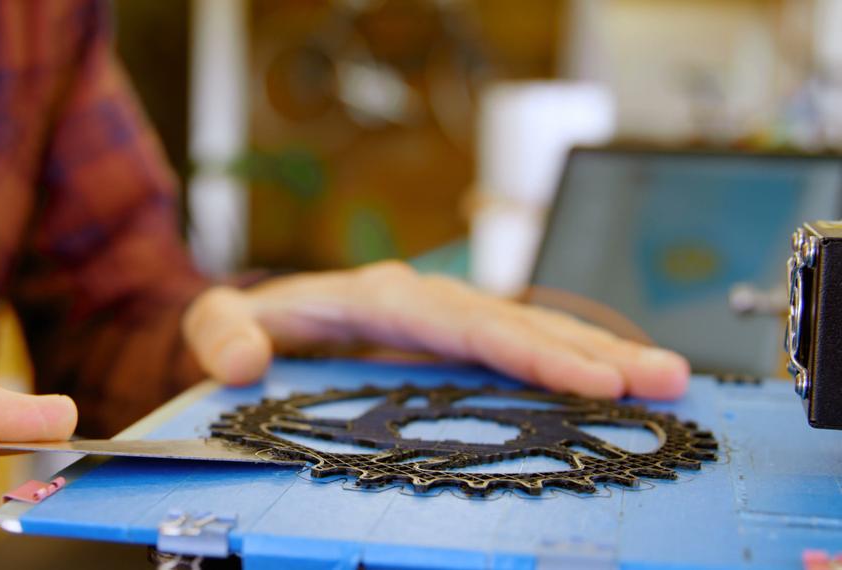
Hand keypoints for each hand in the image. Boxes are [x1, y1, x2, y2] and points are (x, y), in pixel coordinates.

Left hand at [183, 261, 688, 399]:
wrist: (263, 323)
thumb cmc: (249, 324)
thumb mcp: (219, 323)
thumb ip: (222, 334)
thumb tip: (246, 363)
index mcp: (379, 298)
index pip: (463, 321)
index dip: (526, 350)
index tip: (585, 379)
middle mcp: (426, 304)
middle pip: (517, 323)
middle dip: (592, 350)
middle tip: (665, 378)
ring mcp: (447, 323)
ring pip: (533, 331)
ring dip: (600, 354)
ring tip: (669, 378)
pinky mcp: (457, 346)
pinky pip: (521, 352)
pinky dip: (572, 366)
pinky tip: (619, 387)